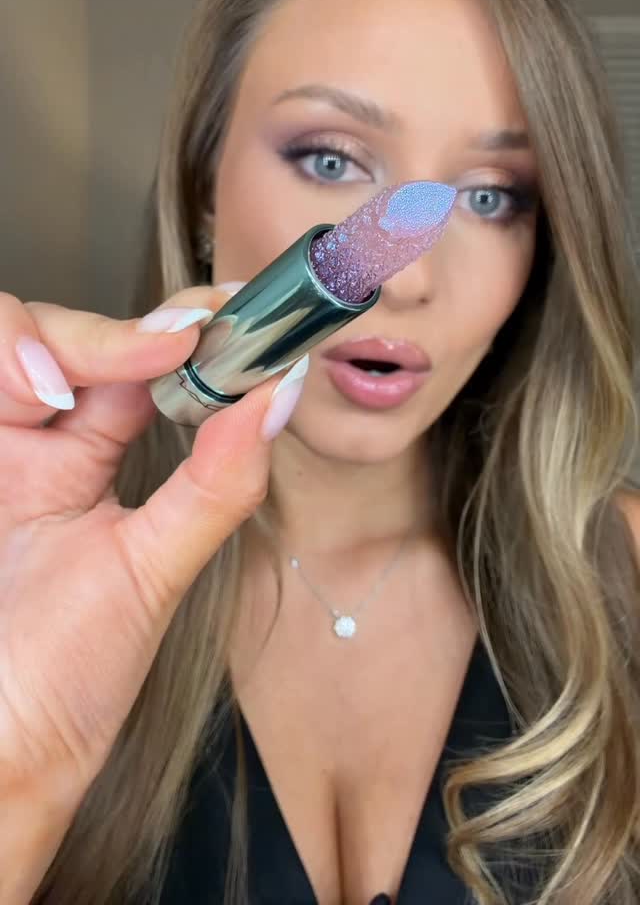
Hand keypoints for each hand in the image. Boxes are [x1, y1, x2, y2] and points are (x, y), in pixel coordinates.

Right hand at [0, 286, 300, 809]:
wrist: (0, 748)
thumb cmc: (69, 678)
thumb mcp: (153, 574)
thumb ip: (215, 485)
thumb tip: (277, 400)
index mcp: (91, 458)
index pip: (135, 361)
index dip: (177, 325)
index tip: (220, 310)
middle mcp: (36, 442)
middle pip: (61, 333)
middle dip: (104, 332)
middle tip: (160, 342)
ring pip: (8, 336)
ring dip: (30, 342)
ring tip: (50, 386)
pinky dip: (5, 357)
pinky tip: (29, 388)